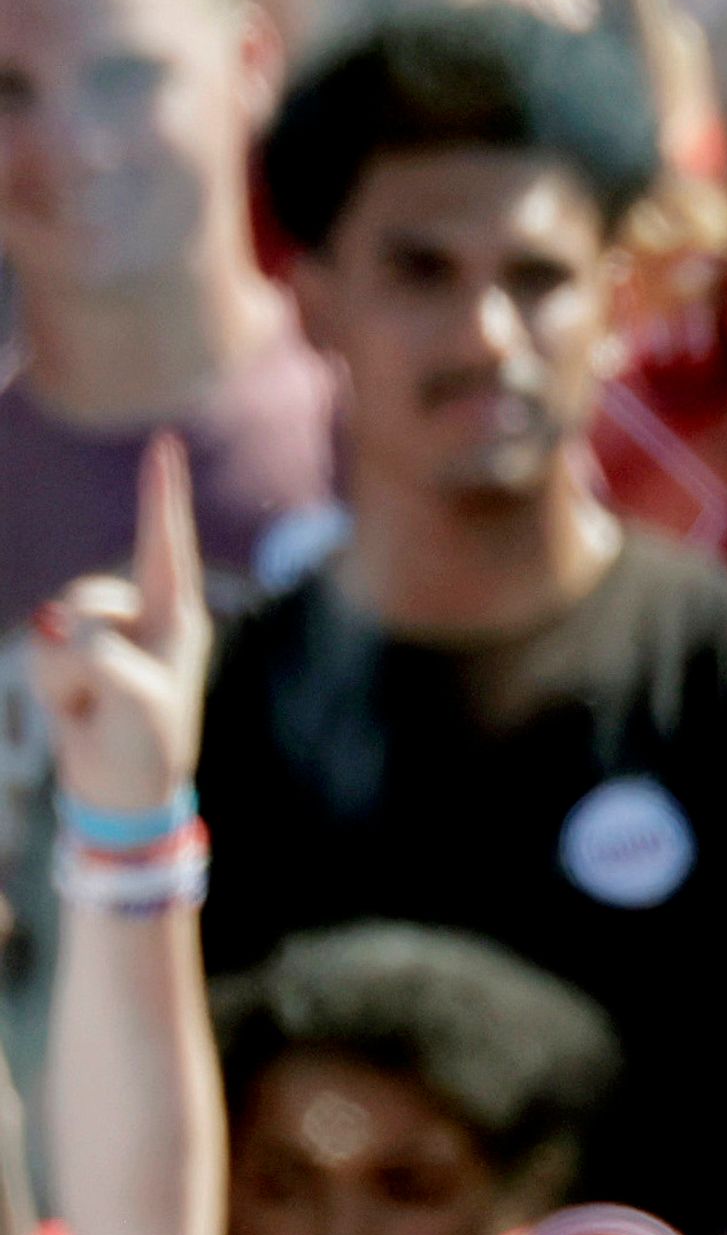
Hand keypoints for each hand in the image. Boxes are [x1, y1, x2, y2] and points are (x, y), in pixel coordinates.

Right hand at [33, 435, 207, 813]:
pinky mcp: (71, 656)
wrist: (120, 790)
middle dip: (85, 647)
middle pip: (89, 597)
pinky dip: (53, 686)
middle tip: (110, 695)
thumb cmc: (148, 745)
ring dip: (68, 674)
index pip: (167, 544)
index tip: (164, 444)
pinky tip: (79, 709)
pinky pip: (40, 652)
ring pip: (58, 626)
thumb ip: (108, 659)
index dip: (161, 494)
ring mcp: (103, 636)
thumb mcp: (139, 701)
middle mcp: (141, 618)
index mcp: (177, 618)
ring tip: (98, 706)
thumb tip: (72, 632)